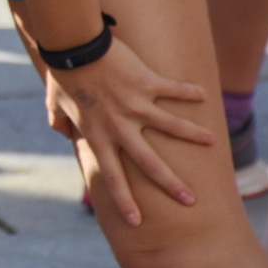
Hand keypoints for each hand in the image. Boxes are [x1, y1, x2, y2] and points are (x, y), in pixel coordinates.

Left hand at [42, 37, 212, 224]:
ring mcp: (135, 105)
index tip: (136, 221)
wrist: (74, 45)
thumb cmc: (63, 74)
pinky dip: (189, 92)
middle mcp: (119, 126)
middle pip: (148, 163)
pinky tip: (204, 96)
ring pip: (171, 127)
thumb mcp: (54, 103)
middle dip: (169, 184)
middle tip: (189, 200)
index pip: (111, 175)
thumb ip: (58, 121)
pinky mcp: (147, 83)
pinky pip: (173, 91)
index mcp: (98, 135)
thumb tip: (60, 132)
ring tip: (213, 143)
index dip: (123, 200)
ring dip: (194, 135)